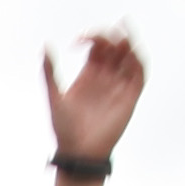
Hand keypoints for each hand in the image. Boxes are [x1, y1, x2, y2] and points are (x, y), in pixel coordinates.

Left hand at [45, 29, 144, 162]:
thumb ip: (49, 72)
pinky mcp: (130, 97)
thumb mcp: (54, 96)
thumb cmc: (65, 129)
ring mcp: (119, 86)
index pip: (98, 46)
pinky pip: (140, 74)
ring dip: (128, 43)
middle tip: (100, 35)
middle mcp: (106, 78)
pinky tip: (129, 53)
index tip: (79, 40)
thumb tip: (45, 48)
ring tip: (121, 33)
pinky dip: (138, 61)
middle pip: (115, 47)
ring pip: (130, 57)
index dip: (92, 36)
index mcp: (89, 74)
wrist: (78, 152)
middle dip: (111, 36)